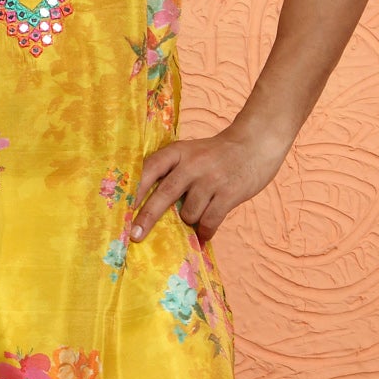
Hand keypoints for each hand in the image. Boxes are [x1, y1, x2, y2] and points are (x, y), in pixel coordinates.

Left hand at [130, 127, 286, 244]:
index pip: (149, 169)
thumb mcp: (190, 153)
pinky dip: (205, 232)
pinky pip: (209, 221)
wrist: (257, 142)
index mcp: (178, 152)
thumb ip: (172, 171)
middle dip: (147, 217)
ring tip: (198, 213)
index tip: (121, 209)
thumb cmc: (217, 154)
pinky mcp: (229, 193)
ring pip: (188, 213)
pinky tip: (204, 235)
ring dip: (189, 221)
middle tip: (135, 236)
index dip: (134, 190)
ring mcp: (211, 179)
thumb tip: (146, 206)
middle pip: (163, 194)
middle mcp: (192, 164)